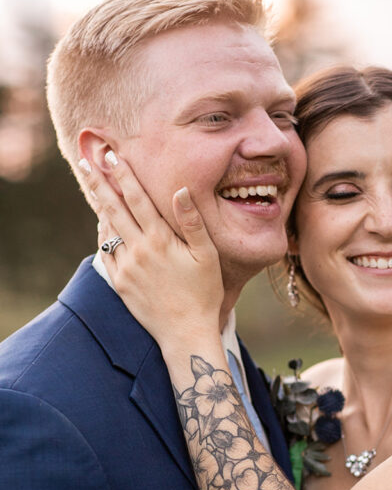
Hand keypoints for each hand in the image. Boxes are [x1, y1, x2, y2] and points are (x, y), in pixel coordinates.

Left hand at [83, 153, 223, 351]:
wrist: (185, 334)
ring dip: (100, 205)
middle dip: (100, 182)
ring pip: (107, 229)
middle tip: (87, 161)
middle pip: (113, 208)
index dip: (123, 175)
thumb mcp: (206, 256)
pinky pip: (106, 251)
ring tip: (93, 185)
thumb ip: (192, 222)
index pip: (136, 199)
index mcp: (160, 240)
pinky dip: (104, 233)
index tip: (112, 155)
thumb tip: (180, 191)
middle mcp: (138, 251)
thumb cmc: (204, 294)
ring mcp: (126, 267)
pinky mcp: (119, 283)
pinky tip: (104, 223)